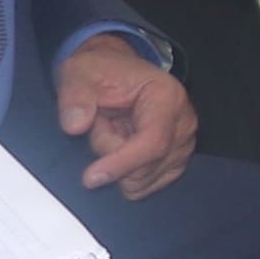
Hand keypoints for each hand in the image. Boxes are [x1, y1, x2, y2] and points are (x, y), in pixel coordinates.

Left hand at [56, 38, 197, 197]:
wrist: (112, 75)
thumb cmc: (100, 72)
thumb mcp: (79, 75)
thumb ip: (75, 98)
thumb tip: (75, 126)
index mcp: (167, 96)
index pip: (153, 142)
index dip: (122, 163)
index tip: (90, 177)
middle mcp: (184, 122)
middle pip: (147, 166)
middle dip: (111, 156)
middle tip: (99, 124)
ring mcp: (183, 144)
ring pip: (143, 180)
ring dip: (117, 164)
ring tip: (111, 132)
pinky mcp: (175, 161)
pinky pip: (146, 186)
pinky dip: (125, 174)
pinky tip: (120, 148)